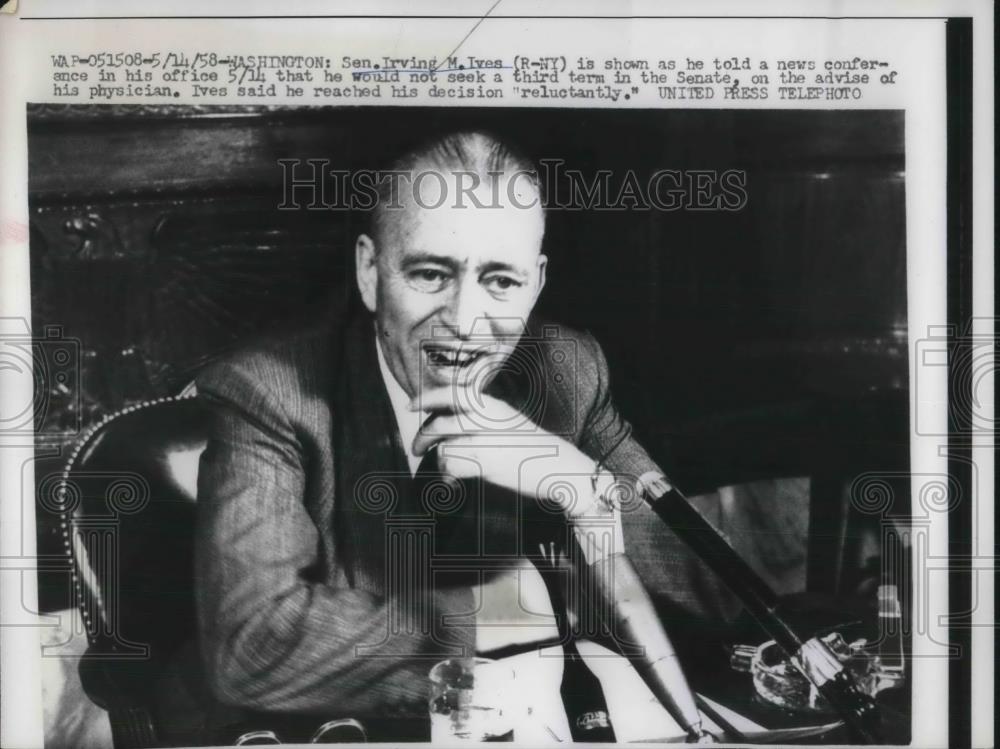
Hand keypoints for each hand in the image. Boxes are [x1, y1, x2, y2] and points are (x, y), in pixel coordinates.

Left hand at [410, 386, 603, 519]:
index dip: (426, 398)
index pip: (451, 393)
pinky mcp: (485, 463)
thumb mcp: (508, 422)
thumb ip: (482, 419)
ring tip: (442, 465)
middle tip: (417, 448)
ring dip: (438, 458)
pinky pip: (453, 466)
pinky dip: (448, 474)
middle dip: (422, 436)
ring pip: (443, 446)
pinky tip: (453, 479)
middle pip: (439, 422)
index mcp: (492, 405)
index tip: (410, 405)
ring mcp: (485, 441)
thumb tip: (449, 423)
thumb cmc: (533, 448)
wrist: (560, 466)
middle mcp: (486, 419)